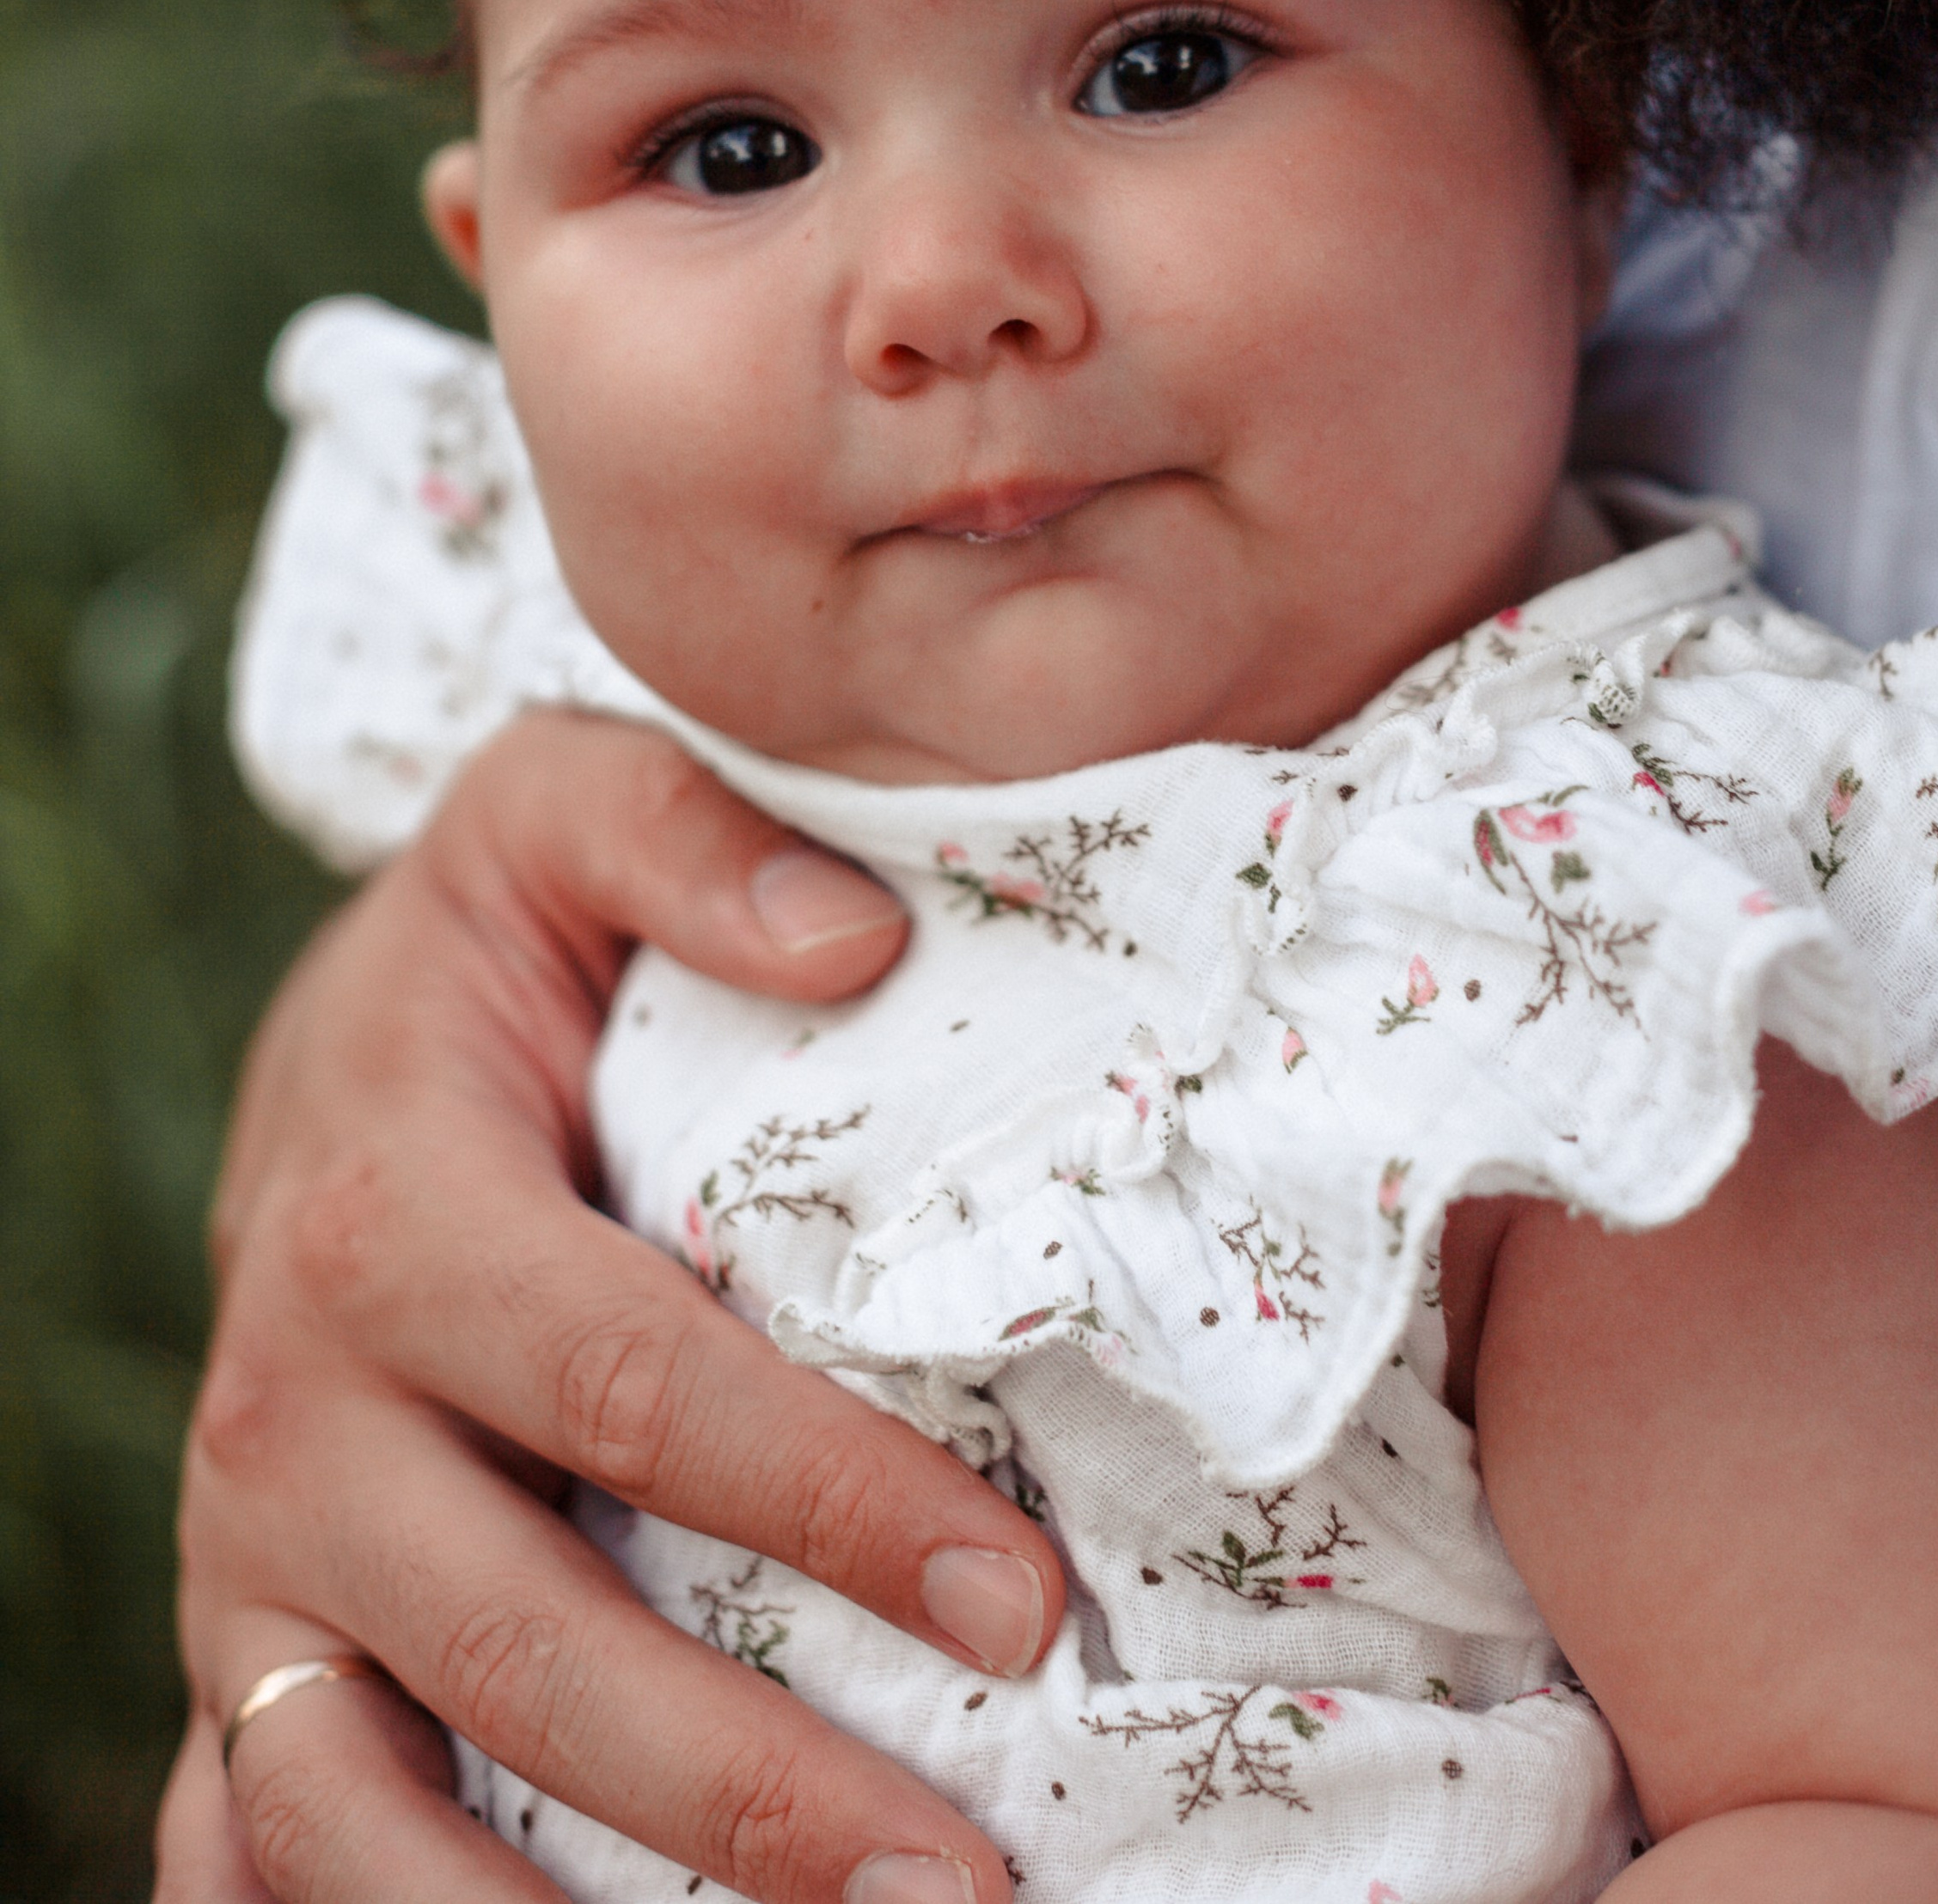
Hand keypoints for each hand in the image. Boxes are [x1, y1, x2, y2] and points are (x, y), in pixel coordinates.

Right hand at [162, 708, 1064, 1903]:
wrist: (319, 1050)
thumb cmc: (489, 950)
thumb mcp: (553, 809)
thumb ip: (688, 831)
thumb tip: (860, 937)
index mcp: (391, 1223)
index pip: (636, 1389)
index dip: (829, 1504)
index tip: (1023, 1604)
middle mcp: (296, 1420)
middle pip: (525, 1642)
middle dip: (746, 1790)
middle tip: (963, 1881)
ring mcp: (254, 1567)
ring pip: (362, 1804)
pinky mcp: (245, 1648)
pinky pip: (253, 1837)